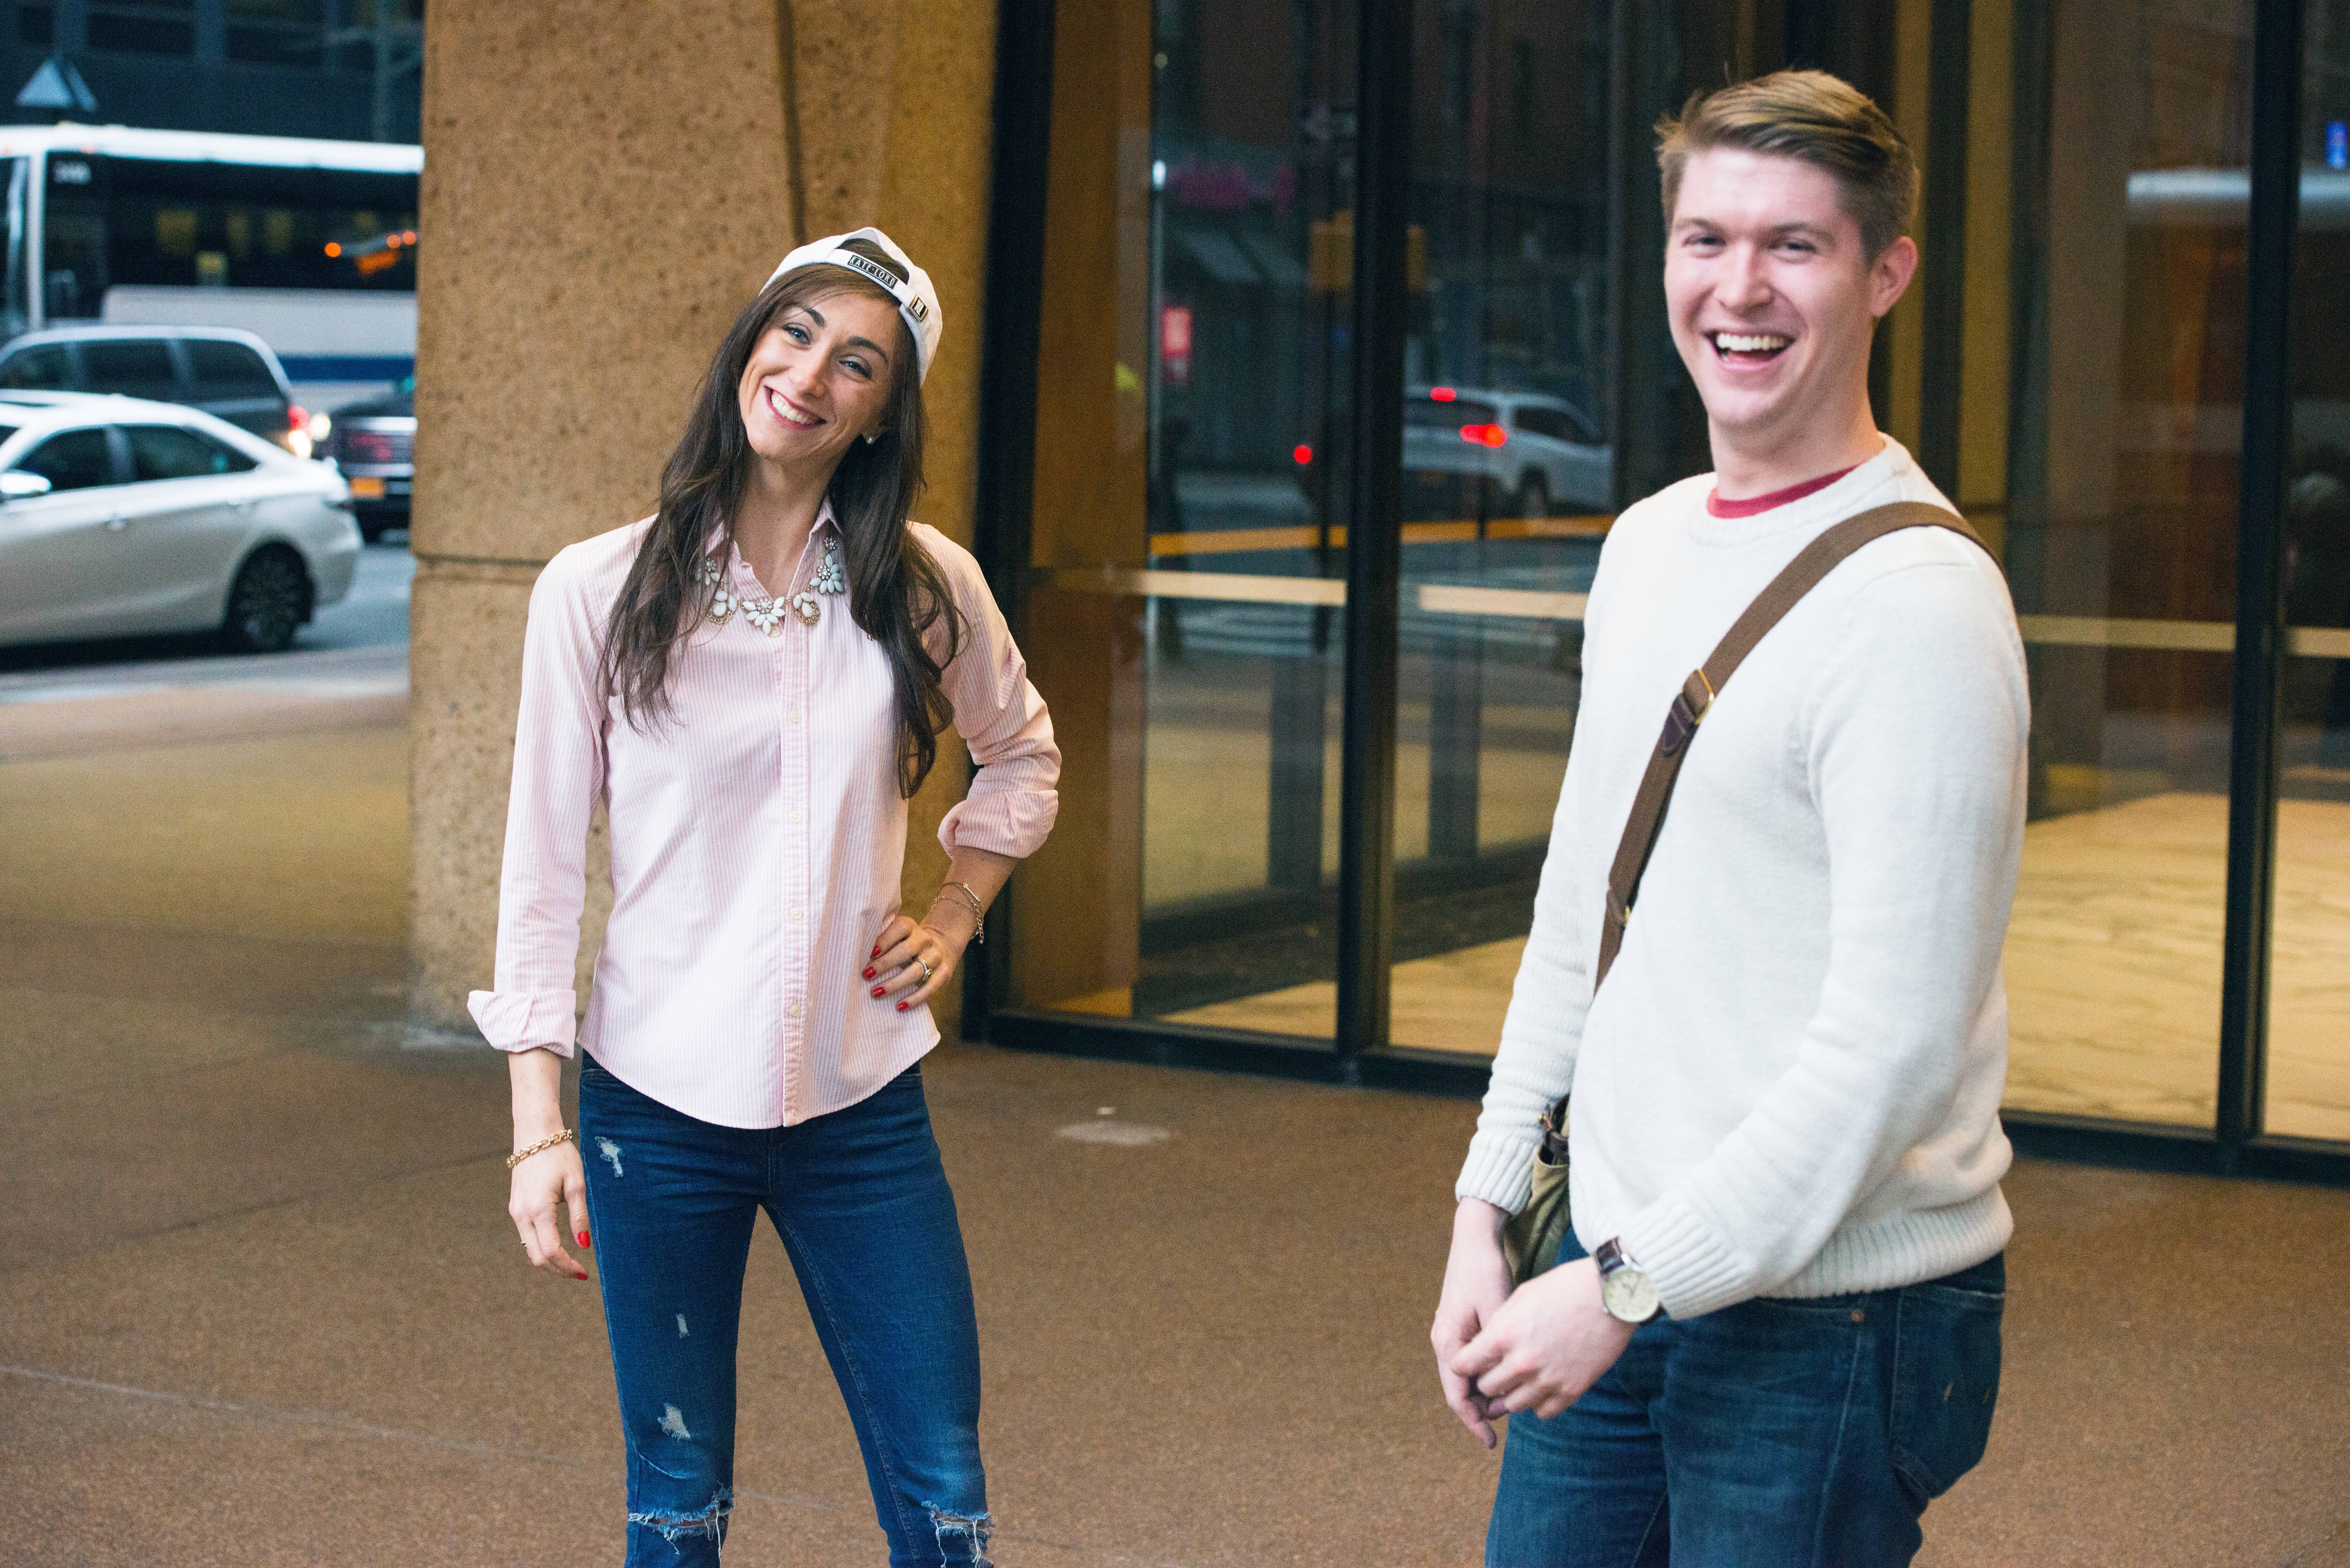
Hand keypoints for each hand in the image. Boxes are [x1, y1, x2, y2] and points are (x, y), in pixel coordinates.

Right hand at [507, 1137, 589, 1281]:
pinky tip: (558, 1246)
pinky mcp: (515, 1207)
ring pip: (529, 1248)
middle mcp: (522, 1214)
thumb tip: (584, 1245)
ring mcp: (515, 1211)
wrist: (534, 1134)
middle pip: (536, 1257)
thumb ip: (579, 1217)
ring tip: (571, 1263)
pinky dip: (541, 1246)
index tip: (585, 1272)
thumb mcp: (576, 1184)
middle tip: (580, 1273)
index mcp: (539, 1209)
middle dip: (558, 1269)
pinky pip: (526, 1236)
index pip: (550, 1251)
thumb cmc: (559, 1154)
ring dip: (549, 1260)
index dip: (567, 1266)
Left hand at [864, 914, 962, 1012]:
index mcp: (910, 927)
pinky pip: (930, 987)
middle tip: (867, 975)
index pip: (899, 929)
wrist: (941, 944)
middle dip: (885, 964)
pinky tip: (900, 1006)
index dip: (885, 941)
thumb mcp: (896, 935)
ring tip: (876, 992)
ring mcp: (936, 957)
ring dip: (895, 983)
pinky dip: (915, 998)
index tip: (870, 953)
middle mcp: (925, 940)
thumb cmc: (906, 943)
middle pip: (906, 950)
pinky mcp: (944, 973)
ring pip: (917, 971)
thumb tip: (856, 954)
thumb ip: (881, 940)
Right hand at [1433, 1199, 1516, 1446]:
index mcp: (1448, 1342)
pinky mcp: (1462, 1327)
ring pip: (1466, 1377)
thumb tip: (1506, 1382)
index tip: (1490, 1443)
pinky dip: (1487, 1375)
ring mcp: (1451, 1334)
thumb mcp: (1496, 1311)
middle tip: (1509, 1424)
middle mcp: (1445, 1342)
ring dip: (1485, 1394)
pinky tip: (1508, 1379)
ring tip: (1514, 1402)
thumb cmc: (1485, 1273)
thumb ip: (1498, 1348)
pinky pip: (1472, 1363)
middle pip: (1460, 1390)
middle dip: (1481, 1412)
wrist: (1474, 1241)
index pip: (1456, 1396)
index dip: (1473, 1422)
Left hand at [1450, 1256, 1634, 1421]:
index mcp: (1502, 1336)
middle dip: (1488, 1377)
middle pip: (1486, 1388)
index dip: (1465, 1363)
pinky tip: (1543, 1385)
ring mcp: (1547, 1381)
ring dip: (1512, 1392)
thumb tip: (1484, 1346)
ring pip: (1512, 1405)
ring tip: (1522, 1377)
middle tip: (1499, 1367)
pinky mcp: (1571, 1391)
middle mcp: (1521, 1363)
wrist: (1610, 1295)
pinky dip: (1538, 1403)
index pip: (1462, 1366)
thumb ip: (1498, 1325)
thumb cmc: (1564, 1288)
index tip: (1473, 1360)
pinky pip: (1542, 1412)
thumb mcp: (1520, 1297)